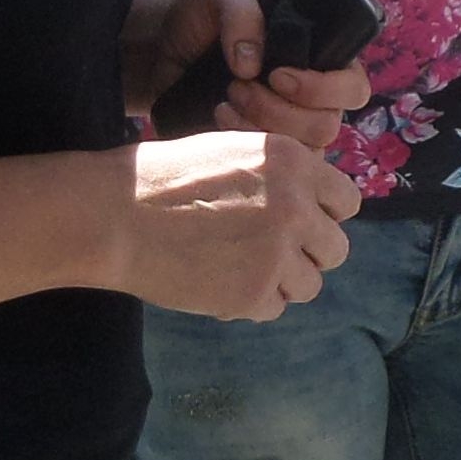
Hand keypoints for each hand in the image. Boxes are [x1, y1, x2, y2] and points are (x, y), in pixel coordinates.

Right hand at [112, 128, 358, 318]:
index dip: (324, 215)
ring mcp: (277, 253)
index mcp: (293, 163)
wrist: (113, 214)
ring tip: (238, 267)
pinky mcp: (254, 293)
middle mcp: (295, 207)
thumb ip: (279, 177)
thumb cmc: (162, 178)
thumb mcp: (232, 151)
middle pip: (337, 249)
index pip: (347, 202)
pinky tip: (218, 282)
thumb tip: (313, 205)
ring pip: (310, 285)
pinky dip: (251, 302)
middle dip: (308, 254)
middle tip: (270, 253)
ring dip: (281, 281)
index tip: (300, 223)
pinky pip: (274, 308)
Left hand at [127, 0, 371, 145]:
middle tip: (238, 86)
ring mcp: (289, 131)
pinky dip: (244, 147)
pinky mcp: (262, 155)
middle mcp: (313, 100)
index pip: (353, 87)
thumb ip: (241, 8)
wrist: (161, 52)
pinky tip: (218, 121)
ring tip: (225, 101)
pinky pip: (272, 169)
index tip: (277, 76)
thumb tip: (252, 63)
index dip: (324, 89)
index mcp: (320, 59)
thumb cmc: (201, 19)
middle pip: (327, 126)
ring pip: (302, 153)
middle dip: (279, 111)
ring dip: (260, 128)